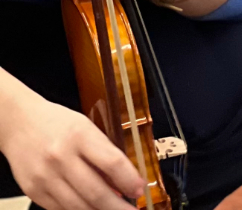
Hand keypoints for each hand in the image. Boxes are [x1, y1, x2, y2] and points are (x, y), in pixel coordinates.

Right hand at [0, 90, 145, 209]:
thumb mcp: (86, 128)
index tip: (139, 189)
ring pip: (78, 206)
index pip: (112, 163)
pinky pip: (60, 209)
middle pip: (96, 191)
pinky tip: (90, 209)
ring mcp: (45, 176)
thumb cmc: (57, 123)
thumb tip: (124, 179)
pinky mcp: (33, 191)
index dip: (129, 180)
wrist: (19, 123)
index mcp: (80, 135)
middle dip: (118, 207)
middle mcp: (61, 157)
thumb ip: (104, 152)